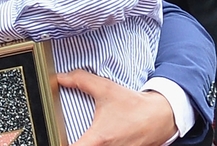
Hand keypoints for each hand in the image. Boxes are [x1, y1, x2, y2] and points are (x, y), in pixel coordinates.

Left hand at [58, 70, 176, 145]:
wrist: (161, 116)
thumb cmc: (134, 105)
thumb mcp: (106, 89)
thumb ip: (81, 81)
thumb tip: (61, 77)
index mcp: (99, 139)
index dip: (60, 144)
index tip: (56, 138)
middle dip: (73, 142)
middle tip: (67, 135)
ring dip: (89, 143)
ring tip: (86, 136)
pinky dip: (100, 145)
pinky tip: (101, 138)